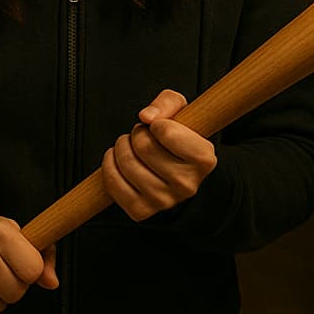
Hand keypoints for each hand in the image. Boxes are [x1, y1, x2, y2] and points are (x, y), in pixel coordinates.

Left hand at [101, 89, 216, 221]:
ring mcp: (163, 200)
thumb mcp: (181, 112)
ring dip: (122, 147)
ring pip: (126, 163)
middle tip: (142, 136)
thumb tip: (146, 116)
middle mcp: (186, 184)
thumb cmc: (179, 142)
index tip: (160, 128)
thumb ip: (167, 103)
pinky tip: (118, 161)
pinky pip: (113, 181)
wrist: (177, 177)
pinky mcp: (141, 210)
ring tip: (131, 147)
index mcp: (203, 159)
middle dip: (137, 134)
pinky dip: (109, 165)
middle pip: (143, 146)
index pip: (167, 132)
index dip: (157, 124)